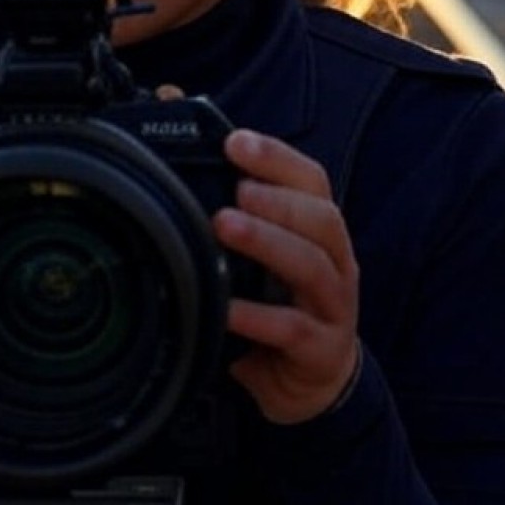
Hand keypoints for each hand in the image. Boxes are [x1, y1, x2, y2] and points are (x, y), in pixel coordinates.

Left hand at [216, 129, 360, 424]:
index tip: (234, 142)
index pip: (310, 180)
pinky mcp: (321, 349)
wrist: (304, 382)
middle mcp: (334, 261)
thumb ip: (225, 203)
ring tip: (224, 227)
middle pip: (321, 218)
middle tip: (234, 189)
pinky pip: (292, 329)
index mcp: (318, 230)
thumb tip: (170, 122)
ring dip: (268, 242)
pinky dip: (259, 315)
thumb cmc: (273, 301)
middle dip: (277, 199)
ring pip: (312, 266)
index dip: (277, 157)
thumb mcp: (255, 253)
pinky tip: (227, 308)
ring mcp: (332, 306)